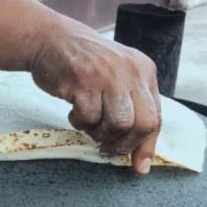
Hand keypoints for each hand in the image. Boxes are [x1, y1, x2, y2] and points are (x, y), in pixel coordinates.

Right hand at [0, 0, 160, 173]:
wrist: (50, 39)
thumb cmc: (83, 65)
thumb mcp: (116, 79)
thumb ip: (131, 110)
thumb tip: (141, 162)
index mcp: (144, 71)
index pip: (156, 117)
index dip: (146, 145)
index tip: (138, 167)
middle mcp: (130, 72)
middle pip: (141, 124)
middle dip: (124, 144)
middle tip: (106, 148)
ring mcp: (106, 76)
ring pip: (118, 124)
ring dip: (100, 133)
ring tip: (88, 124)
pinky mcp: (82, 81)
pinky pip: (88, 118)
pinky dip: (79, 122)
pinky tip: (73, 111)